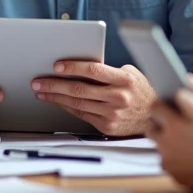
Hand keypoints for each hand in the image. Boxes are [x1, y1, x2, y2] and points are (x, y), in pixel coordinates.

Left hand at [31, 60, 155, 135]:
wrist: (154, 116)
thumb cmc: (139, 90)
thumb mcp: (129, 74)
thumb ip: (107, 71)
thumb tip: (77, 67)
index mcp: (124, 79)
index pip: (94, 70)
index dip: (73, 67)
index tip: (56, 65)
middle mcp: (118, 97)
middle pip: (80, 89)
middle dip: (55, 85)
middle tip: (38, 81)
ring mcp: (112, 114)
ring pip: (77, 103)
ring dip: (56, 97)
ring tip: (41, 91)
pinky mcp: (107, 126)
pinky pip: (81, 115)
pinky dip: (67, 107)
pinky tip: (57, 102)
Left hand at [149, 77, 192, 191]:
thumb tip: (186, 80)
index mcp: (175, 122)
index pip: (157, 105)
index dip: (165, 103)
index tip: (172, 104)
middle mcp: (168, 142)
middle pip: (152, 126)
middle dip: (162, 122)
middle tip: (179, 122)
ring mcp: (171, 161)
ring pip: (160, 146)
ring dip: (169, 141)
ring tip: (190, 140)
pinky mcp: (176, 177)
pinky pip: (169, 163)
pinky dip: (177, 159)